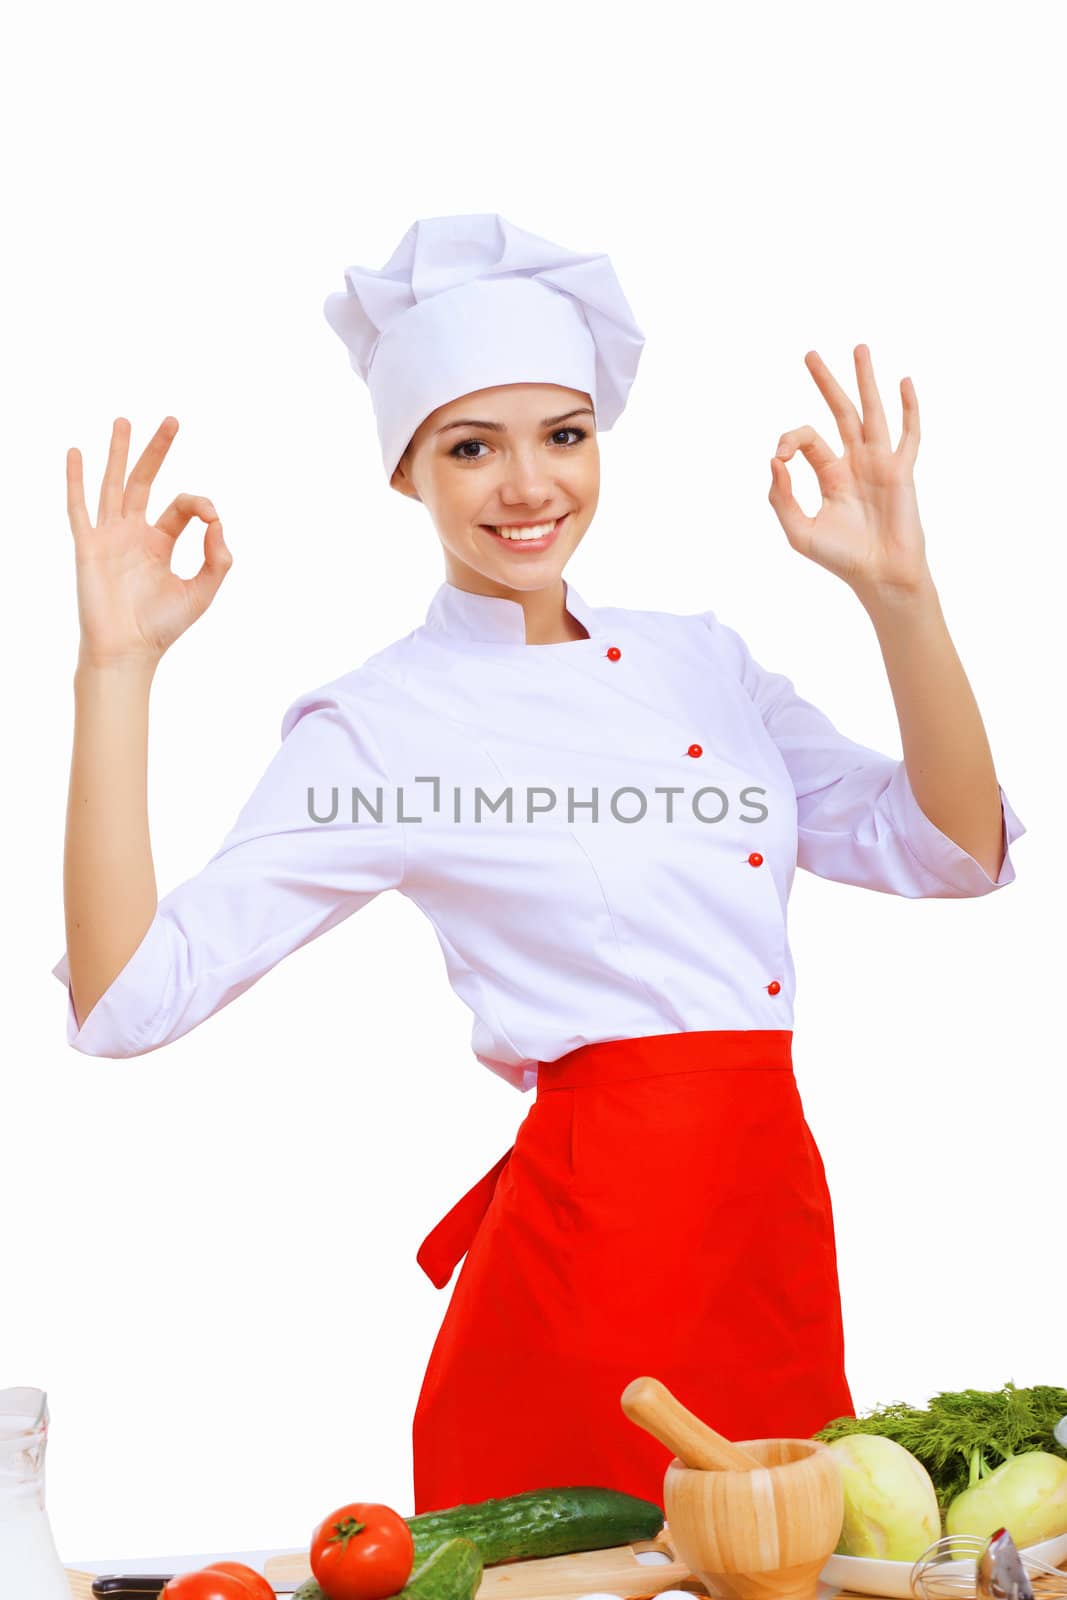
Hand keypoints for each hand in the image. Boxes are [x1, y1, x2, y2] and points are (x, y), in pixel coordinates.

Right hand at [67, 416, 232, 667]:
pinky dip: (76, 480)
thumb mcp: (201, 593)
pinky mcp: (89, 546)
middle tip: (172, 420)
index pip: (183, 507)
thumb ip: (217, 561)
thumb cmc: (161, 627)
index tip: (213, 520)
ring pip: (114, 484)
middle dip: (158, 450)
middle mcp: (133, 534)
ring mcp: (109, 536)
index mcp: (160, 543)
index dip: (202, 505)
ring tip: (124, 421)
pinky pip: (79, 507)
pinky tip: (75, 453)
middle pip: (145, 481)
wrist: (128, 650)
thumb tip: (220, 526)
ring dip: (119, 452)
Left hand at [768, 345, 930, 600]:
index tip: (779, 456)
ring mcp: (880, 463)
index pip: (807, 440)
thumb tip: (774, 460)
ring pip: (872, 412)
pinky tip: (904, 381)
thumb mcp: (798, 531)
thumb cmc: (841, 559)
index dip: (789, 439)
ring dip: (865, 380)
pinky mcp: (902, 471)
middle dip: (826, 383)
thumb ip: (781, 497)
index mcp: (830, 475)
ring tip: (859, 347)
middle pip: (839, 413)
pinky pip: (908, 434)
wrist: (879, 576)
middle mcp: (855, 463)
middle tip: (809, 354)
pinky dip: (909, 408)